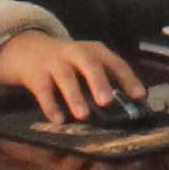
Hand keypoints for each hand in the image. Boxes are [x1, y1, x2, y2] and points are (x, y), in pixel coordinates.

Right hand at [0, 30, 143, 121]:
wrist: (28, 49)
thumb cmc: (67, 62)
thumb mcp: (87, 64)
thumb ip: (105, 80)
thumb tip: (130, 107)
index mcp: (95, 51)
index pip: (116, 63)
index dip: (129, 79)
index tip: (139, 97)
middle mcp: (76, 52)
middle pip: (89, 64)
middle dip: (99, 83)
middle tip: (107, 101)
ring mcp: (54, 62)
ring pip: (66, 78)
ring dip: (75, 96)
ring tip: (83, 115)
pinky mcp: (36, 75)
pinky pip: (43, 91)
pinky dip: (50, 106)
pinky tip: (58, 120)